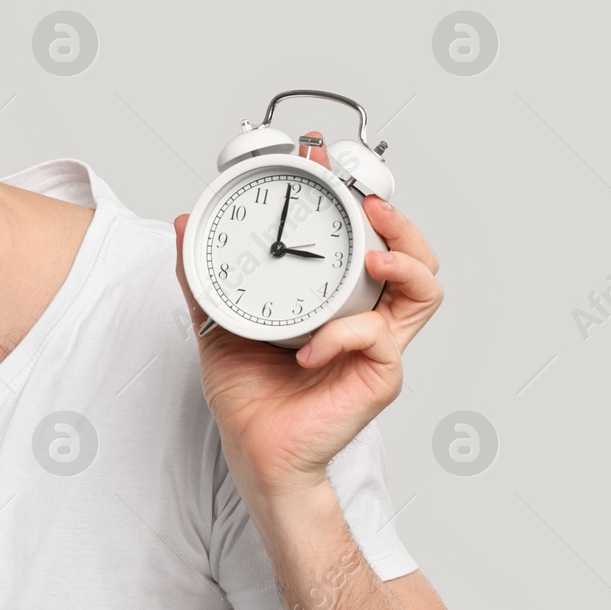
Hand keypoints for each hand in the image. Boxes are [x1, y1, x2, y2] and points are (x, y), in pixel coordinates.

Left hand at [171, 130, 444, 499]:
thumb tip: (185, 224)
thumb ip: (201, 277)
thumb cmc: (249, 394)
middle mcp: (367, 315)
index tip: (320, 159)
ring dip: (404, 261)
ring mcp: (378, 345)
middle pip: (415, 254)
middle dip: (399, 218)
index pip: (364, 237)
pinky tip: (309, 349)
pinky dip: (342, 336)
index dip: (353, 196)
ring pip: (425, 289)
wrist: (255, 451)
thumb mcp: (217, 321)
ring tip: (373, 255)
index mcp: (338, 298)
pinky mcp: (379, 375)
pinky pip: (376, 339)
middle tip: (364, 198)